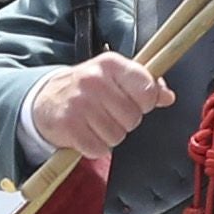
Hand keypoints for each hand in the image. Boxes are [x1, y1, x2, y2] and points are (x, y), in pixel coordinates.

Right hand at [24, 53, 170, 163]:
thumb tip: (167, 96)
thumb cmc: (86, 88)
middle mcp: (95, 80)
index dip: (145, 102)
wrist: (46, 99)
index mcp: (111, 65)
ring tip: (95, 123)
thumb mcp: (115, 77)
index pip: (147, 89)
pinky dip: (94, 147)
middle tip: (108, 113)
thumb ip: (144, 85)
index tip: (134, 101)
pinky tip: (86, 133)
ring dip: (108, 135)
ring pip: (117, 136)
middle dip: (124, 121)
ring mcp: (80, 102)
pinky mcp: (68, 124)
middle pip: (133, 117)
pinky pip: (98, 148)